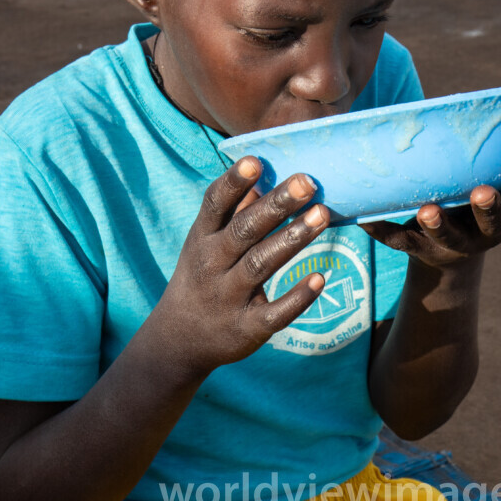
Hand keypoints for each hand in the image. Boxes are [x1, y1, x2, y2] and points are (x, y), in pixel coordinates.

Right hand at [152, 158, 328, 374]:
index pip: (215, 205)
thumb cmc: (202, 275)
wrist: (179, 339)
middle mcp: (212, 265)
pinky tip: (319, 278)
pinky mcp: (247, 328)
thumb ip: (234, 210)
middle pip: (245, 231)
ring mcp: (228, 298)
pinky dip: (297, 297)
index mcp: (202, 238)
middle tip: (307, 182)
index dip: (234, 182)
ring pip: (261, 264)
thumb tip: (264, 172)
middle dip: (276, 205)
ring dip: (293, 238)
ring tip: (322, 214)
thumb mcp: (206, 241)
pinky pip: (274, 312)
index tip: (255, 160)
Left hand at [362, 117, 500, 268]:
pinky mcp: (417, 247)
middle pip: (490, 224)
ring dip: (439, 223)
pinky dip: (383, 230)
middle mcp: (484, 232)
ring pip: (447, 236)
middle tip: (479, 192)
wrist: (447, 254)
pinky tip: (366, 217)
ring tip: (429, 209)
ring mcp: (450, 243)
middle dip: (486, 209)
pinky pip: (398, 240)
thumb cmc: (480, 200)